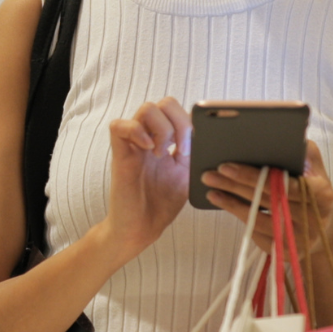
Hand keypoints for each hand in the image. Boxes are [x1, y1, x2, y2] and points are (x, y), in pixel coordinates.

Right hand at [103, 97, 192, 256]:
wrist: (142, 228)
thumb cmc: (162, 203)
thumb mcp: (188, 174)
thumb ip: (196, 153)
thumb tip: (214, 138)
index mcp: (166, 139)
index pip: (178, 110)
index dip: (191, 120)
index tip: (196, 146)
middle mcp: (149, 137)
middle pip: (164, 103)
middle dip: (180, 122)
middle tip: (182, 150)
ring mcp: (133, 144)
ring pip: (147, 108)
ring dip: (163, 128)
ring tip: (164, 154)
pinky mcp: (120, 154)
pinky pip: (119, 126)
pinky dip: (136, 131)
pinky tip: (149, 150)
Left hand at [201, 140, 332, 255]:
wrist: (324, 225)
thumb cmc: (311, 186)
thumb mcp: (313, 164)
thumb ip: (299, 150)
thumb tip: (272, 138)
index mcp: (322, 194)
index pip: (283, 184)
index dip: (252, 176)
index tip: (226, 166)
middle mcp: (313, 219)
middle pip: (266, 201)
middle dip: (235, 186)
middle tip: (210, 174)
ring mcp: (300, 240)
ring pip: (259, 221)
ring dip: (231, 204)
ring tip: (211, 190)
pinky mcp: (287, 255)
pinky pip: (258, 236)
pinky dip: (241, 219)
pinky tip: (225, 205)